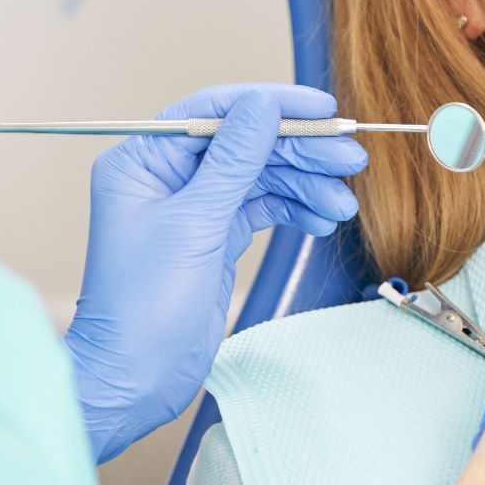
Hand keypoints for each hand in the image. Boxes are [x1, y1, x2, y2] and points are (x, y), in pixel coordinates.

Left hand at [66, 85, 364, 462]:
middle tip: (350, 158)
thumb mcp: (195, 224)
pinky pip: (262, 208)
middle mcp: (166, 176)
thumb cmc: (142, 308)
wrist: (135, 379)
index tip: (321, 110)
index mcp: (143, 161)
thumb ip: (233, 161)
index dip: (271, 106)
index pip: (215, 112)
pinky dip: (294, 211)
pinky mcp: (214, 237)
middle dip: (300, 151)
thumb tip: (262, 106)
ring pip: (260, 176)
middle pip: (246, 144)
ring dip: (305, 185)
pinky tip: (322, 220)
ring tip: (342, 204)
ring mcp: (193, 207)